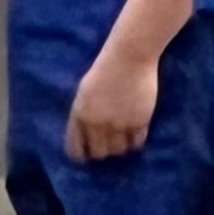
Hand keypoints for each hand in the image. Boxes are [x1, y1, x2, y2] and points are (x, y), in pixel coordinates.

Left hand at [66, 42, 159, 161]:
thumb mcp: (85, 91)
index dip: (80, 155)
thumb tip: (85, 133)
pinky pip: (136, 143)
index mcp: (80, 114)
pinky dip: (135, 142)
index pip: (74, 147)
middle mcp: (97, 123)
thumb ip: (83, 113)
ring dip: (120, 148)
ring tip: (122, 140)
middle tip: (107, 146)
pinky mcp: (139, 122)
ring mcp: (119, 124)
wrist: (130, 57)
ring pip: (118, 151)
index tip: (85, 157)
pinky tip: (135, 136)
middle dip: (102, 151)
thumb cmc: (105, 68)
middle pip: (99, 152)